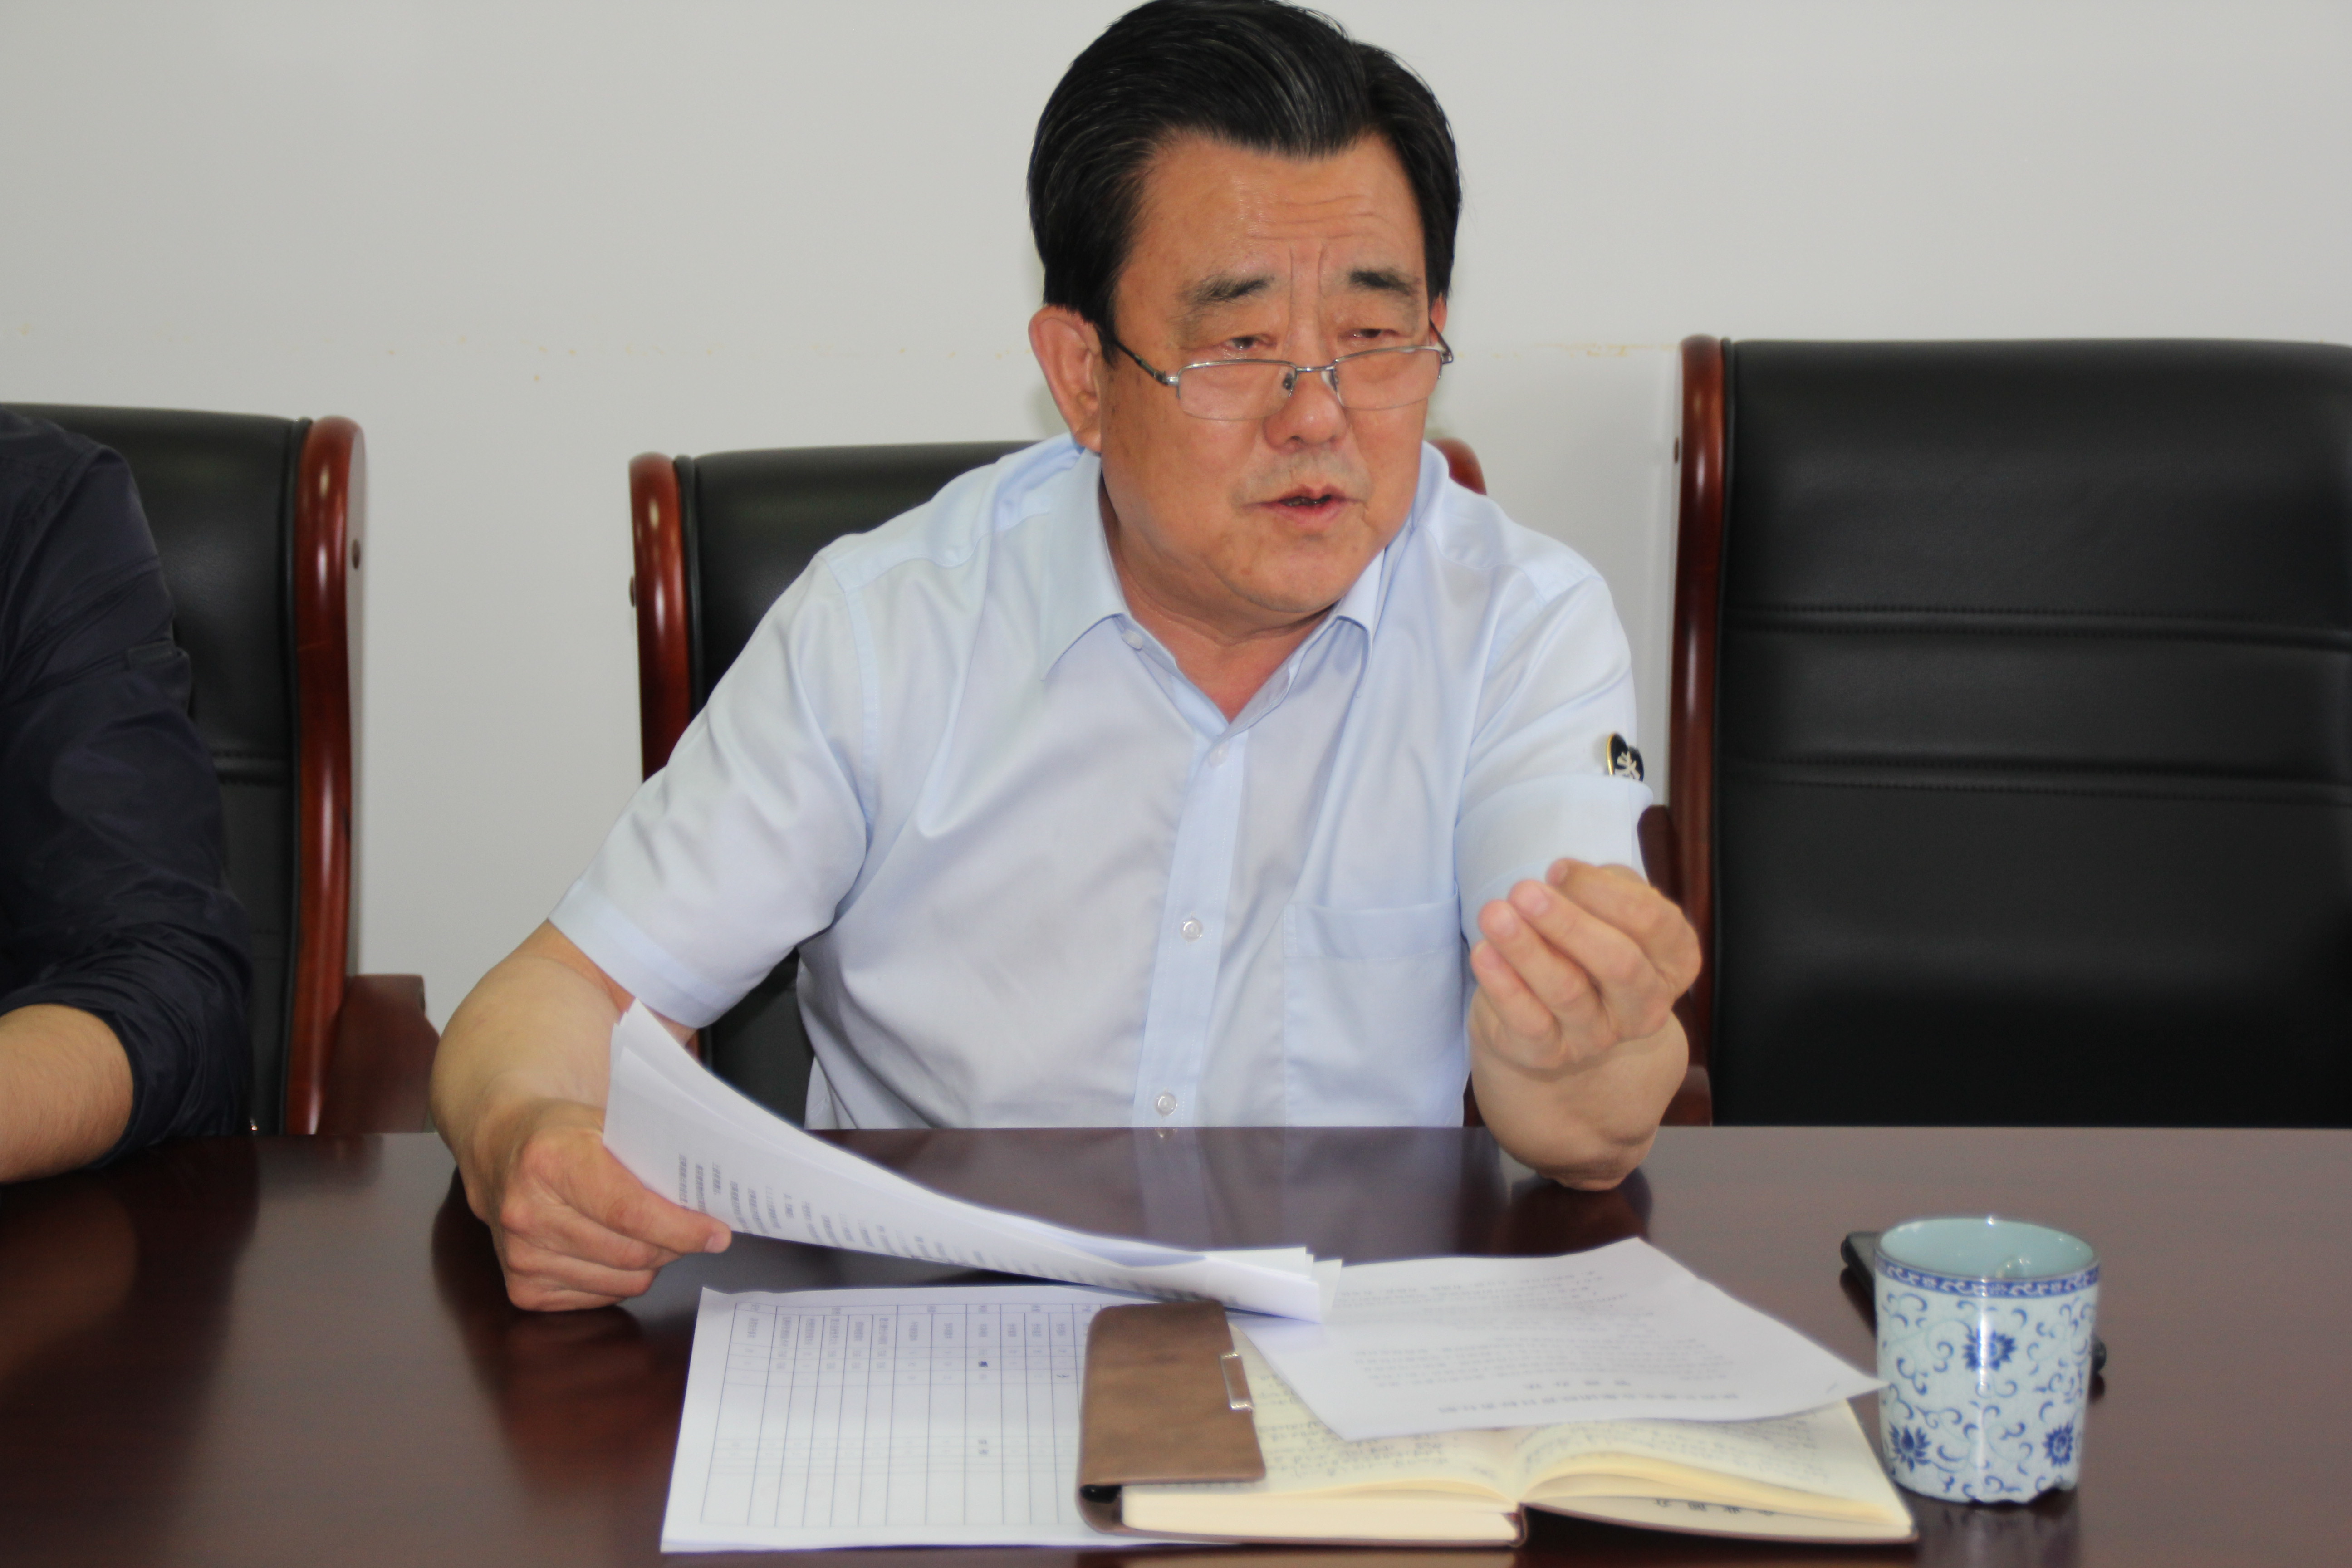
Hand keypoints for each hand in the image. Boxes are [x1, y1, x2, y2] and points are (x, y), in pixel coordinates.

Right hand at [462, 1097, 728, 1310]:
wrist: (500, 1151)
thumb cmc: (561, 1135)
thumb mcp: (606, 1122)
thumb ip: (651, 1154)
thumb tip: (710, 1193)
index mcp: (550, 1161)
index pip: (630, 1211)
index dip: (681, 1228)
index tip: (716, 1234)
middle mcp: (527, 1213)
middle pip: (631, 1252)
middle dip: (674, 1245)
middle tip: (693, 1231)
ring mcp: (521, 1256)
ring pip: (622, 1282)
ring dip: (651, 1264)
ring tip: (650, 1234)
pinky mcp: (522, 1288)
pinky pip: (600, 1298)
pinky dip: (621, 1279)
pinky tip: (615, 1248)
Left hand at [1471, 859, 1700, 1074]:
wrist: (1552, 1009)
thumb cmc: (1585, 941)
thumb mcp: (1605, 906)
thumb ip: (1599, 888)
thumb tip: (1563, 879)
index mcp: (1674, 961)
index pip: (1654, 922)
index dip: (1604, 891)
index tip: (1558, 868)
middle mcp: (1646, 1006)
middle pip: (1619, 963)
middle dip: (1568, 923)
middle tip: (1524, 891)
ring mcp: (1600, 1036)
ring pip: (1567, 992)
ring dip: (1526, 949)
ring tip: (1493, 914)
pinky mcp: (1552, 1054)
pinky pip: (1529, 1023)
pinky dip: (1504, 986)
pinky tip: (1483, 954)